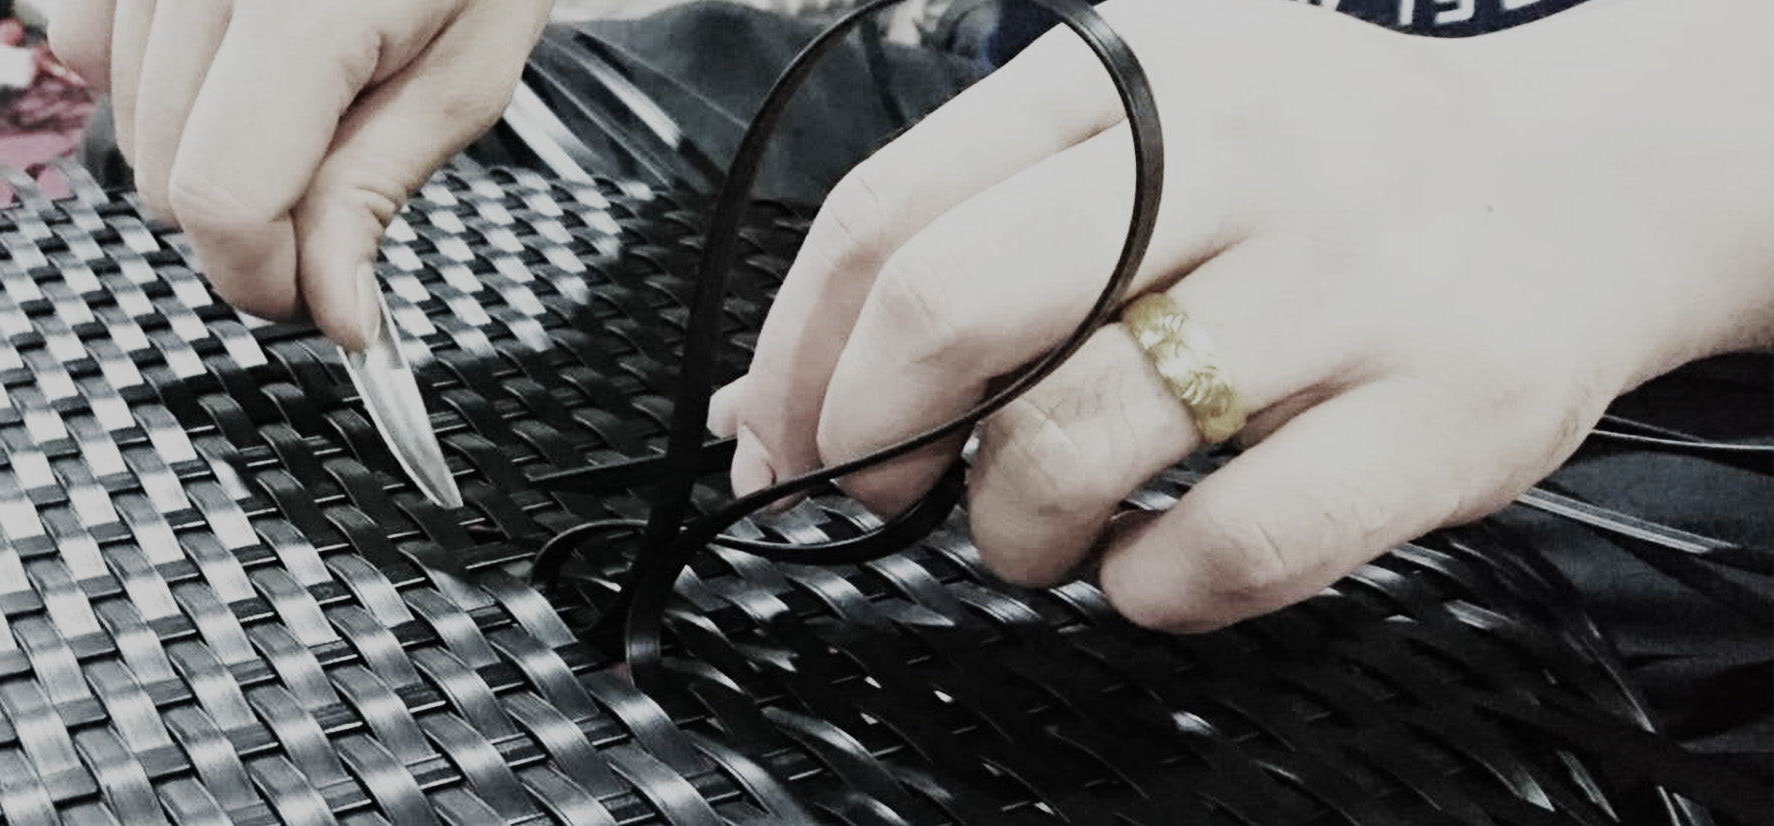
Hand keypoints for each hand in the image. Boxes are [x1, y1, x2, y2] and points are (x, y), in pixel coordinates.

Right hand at [49, 0, 553, 350]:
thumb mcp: (467, 66)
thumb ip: (379, 188)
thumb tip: (336, 309)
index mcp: (300, 6)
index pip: (222, 199)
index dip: (265, 275)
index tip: (315, 292)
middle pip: (163, 177)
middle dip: (245, 219)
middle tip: (326, 179)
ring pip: (121, 122)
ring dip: (201, 142)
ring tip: (294, 84)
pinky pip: (81, 44)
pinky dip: (146, 73)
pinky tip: (225, 50)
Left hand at [710, 0, 1773, 630]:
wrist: (1584, 184)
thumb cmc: (1318, 177)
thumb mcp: (1143, 138)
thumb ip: (962, 239)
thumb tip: (763, 403)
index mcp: (1134, 73)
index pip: (889, 212)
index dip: (799, 354)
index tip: (777, 437)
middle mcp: (1237, 154)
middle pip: (953, 306)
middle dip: (869, 432)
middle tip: (877, 488)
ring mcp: (1346, 282)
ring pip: (1073, 441)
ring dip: (1006, 526)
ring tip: (1028, 526)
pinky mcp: (1442, 413)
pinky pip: (1229, 546)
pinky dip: (1146, 586)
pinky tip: (1143, 562)